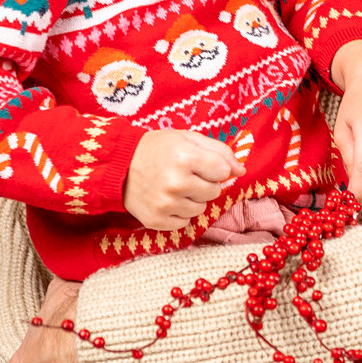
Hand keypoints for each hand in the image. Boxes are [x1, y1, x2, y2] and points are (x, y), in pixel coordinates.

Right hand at [124, 127, 241, 228]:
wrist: (119, 165)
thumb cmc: (158, 148)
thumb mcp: (189, 139)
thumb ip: (220, 151)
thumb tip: (242, 170)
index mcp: (185, 157)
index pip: (223, 172)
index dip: (215, 167)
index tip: (201, 164)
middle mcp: (176, 183)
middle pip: (214, 191)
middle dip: (205, 183)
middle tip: (186, 175)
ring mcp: (165, 204)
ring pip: (201, 209)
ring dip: (193, 199)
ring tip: (175, 187)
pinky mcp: (156, 221)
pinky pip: (184, 223)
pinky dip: (179, 213)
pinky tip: (167, 200)